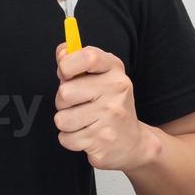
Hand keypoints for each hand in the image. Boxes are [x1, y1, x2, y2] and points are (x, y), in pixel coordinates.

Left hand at [53, 43, 158, 171]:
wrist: (132, 142)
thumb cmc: (108, 104)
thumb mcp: (98, 76)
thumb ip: (76, 61)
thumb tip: (62, 52)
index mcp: (114, 69)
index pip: (88, 57)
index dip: (67, 64)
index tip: (65, 72)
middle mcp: (117, 91)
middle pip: (65, 93)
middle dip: (62, 101)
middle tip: (78, 104)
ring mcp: (112, 117)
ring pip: (62, 119)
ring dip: (66, 122)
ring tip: (83, 120)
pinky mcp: (103, 142)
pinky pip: (66, 139)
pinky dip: (70, 139)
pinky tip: (87, 135)